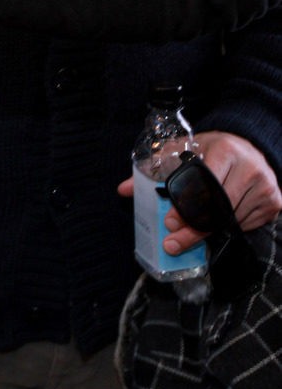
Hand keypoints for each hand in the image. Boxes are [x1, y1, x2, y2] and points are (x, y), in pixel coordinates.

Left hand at [118, 130, 281, 254]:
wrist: (249, 146)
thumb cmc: (212, 149)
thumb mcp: (183, 150)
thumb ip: (153, 167)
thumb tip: (123, 190)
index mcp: (226, 150)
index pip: (204, 187)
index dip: (186, 208)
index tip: (170, 223)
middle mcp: (250, 169)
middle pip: (218, 210)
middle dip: (194, 229)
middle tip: (174, 242)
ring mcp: (265, 188)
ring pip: (232, 221)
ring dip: (210, 230)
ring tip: (192, 232)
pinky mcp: (275, 203)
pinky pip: (246, 226)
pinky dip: (228, 227)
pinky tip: (218, 220)